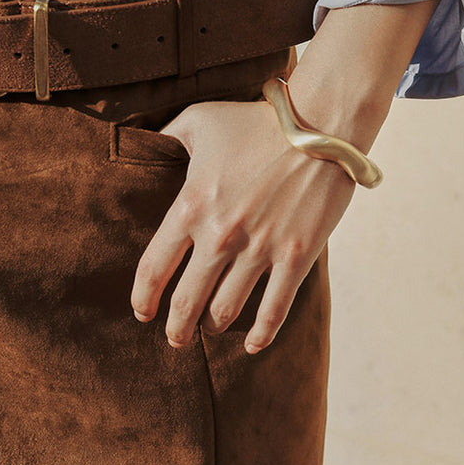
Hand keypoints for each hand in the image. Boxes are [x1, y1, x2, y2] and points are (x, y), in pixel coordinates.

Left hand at [129, 98, 354, 352]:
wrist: (321, 123)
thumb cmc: (257, 120)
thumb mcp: (201, 118)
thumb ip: (166, 135)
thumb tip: (143, 144)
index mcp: (191, 205)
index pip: (153, 268)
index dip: (143, 298)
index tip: (142, 312)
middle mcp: (220, 234)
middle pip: (186, 301)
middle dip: (177, 327)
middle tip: (175, 338)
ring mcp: (260, 249)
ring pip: (226, 310)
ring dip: (214, 327)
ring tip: (211, 330)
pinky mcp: (296, 256)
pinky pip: (274, 309)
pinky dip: (261, 334)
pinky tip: (253, 345)